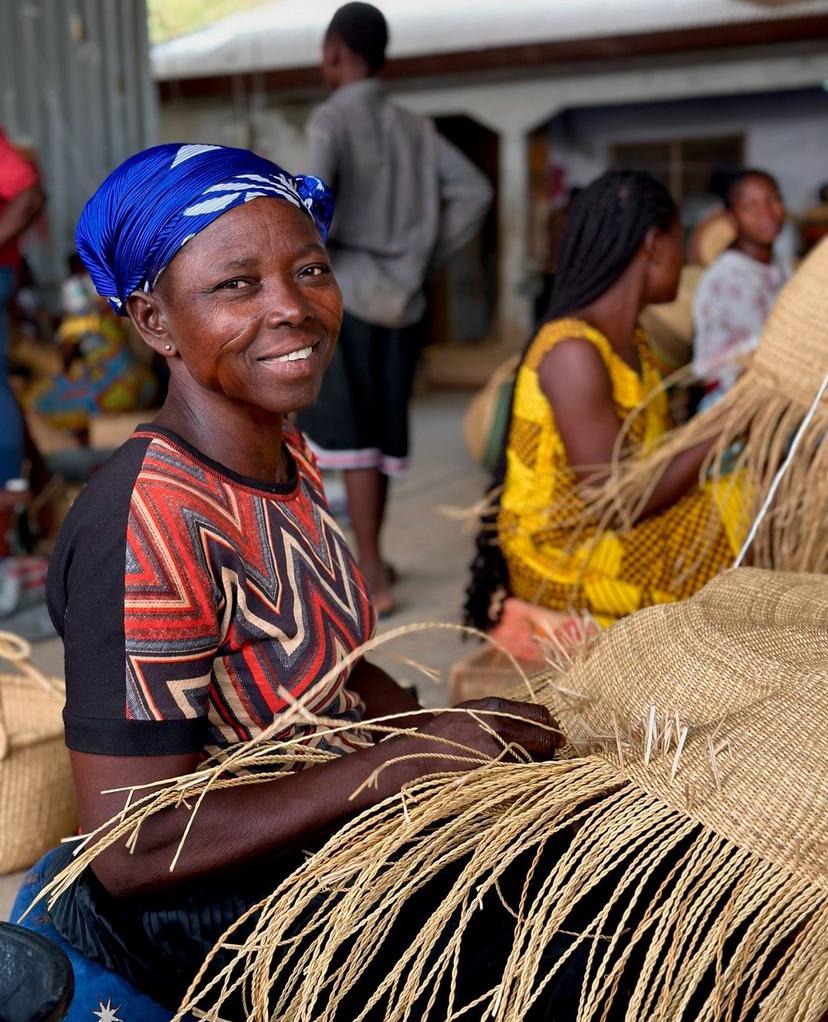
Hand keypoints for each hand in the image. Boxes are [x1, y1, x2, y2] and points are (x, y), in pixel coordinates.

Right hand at [413, 697, 560, 768]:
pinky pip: (523, 776)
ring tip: (525, 768)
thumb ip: (502, 714)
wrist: (417, 758)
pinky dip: (525, 779)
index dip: (551, 727)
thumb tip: (541, 723)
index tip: (553, 736)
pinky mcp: (494, 771)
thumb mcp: (471, 712)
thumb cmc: (442, 736)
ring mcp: (497, 749)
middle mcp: (499, 725)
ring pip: (538, 759)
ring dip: (537, 765)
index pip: (541, 715)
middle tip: (546, 755)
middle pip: (546, 737)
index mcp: (494, 707)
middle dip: (550, 748)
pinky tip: (515, 779)